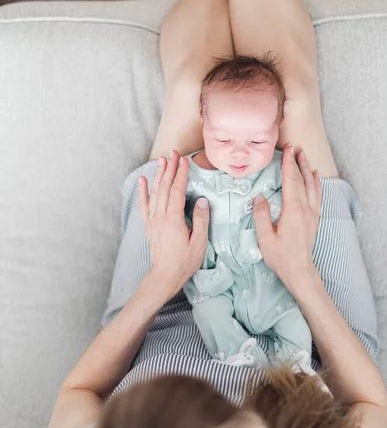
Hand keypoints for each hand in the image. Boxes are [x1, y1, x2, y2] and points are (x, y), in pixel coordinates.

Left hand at [138, 150, 209, 296]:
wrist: (165, 275)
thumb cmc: (184, 261)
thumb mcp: (199, 242)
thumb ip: (201, 220)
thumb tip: (202, 201)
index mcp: (173, 219)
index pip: (177, 191)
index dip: (181, 174)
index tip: (185, 161)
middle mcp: (160, 216)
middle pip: (165, 187)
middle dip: (169, 168)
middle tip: (174, 153)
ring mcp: (153, 220)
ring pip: (155, 192)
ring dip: (158, 175)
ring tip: (162, 160)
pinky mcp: (149, 225)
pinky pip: (144, 204)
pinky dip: (143, 191)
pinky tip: (143, 180)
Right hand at [252, 144, 321, 289]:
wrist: (299, 271)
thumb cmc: (281, 256)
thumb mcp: (264, 238)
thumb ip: (261, 216)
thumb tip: (258, 198)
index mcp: (292, 211)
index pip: (290, 181)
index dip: (288, 164)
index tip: (287, 150)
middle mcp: (305, 209)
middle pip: (301, 180)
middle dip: (297, 162)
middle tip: (293, 147)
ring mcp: (311, 214)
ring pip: (311, 186)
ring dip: (307, 170)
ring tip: (304, 156)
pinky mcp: (314, 219)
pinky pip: (317, 196)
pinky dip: (316, 184)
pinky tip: (315, 177)